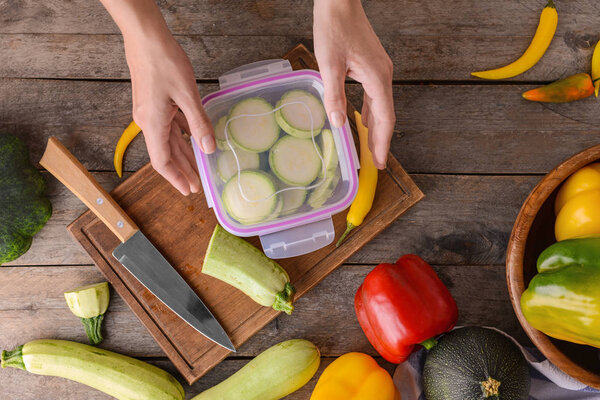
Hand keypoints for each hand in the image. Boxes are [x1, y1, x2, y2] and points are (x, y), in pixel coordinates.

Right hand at [125, 32, 214, 194]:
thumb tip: (209, 148)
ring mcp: (149, 113)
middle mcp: (148, 122)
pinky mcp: (153, 104)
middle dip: (183, 171)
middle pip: (166, 154)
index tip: (188, 190)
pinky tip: (193, 141)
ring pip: (168, 141)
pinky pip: (169, 127)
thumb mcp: (188, 95)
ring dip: (183, 155)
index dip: (176, 178)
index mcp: (153, 124)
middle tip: (197, 185)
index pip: (162, 162)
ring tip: (197, 168)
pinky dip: (181, 137)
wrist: (146, 38)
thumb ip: (199, 124)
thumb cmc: (164, 62)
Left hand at [313, 0, 394, 168]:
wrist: (339, 2)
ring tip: (369, 147)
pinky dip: (370, 112)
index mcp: (377, 78)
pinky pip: (374, 95)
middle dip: (380, 140)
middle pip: (385, 116)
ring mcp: (379, 70)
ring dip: (374, 127)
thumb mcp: (329, 64)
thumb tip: (338, 123)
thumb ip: (334, 96)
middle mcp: (383, 75)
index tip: (378, 162)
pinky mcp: (372, 66)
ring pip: (380, 106)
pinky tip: (362, 120)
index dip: (382, 143)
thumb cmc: (334, 28)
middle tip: (374, 161)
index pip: (384, 119)